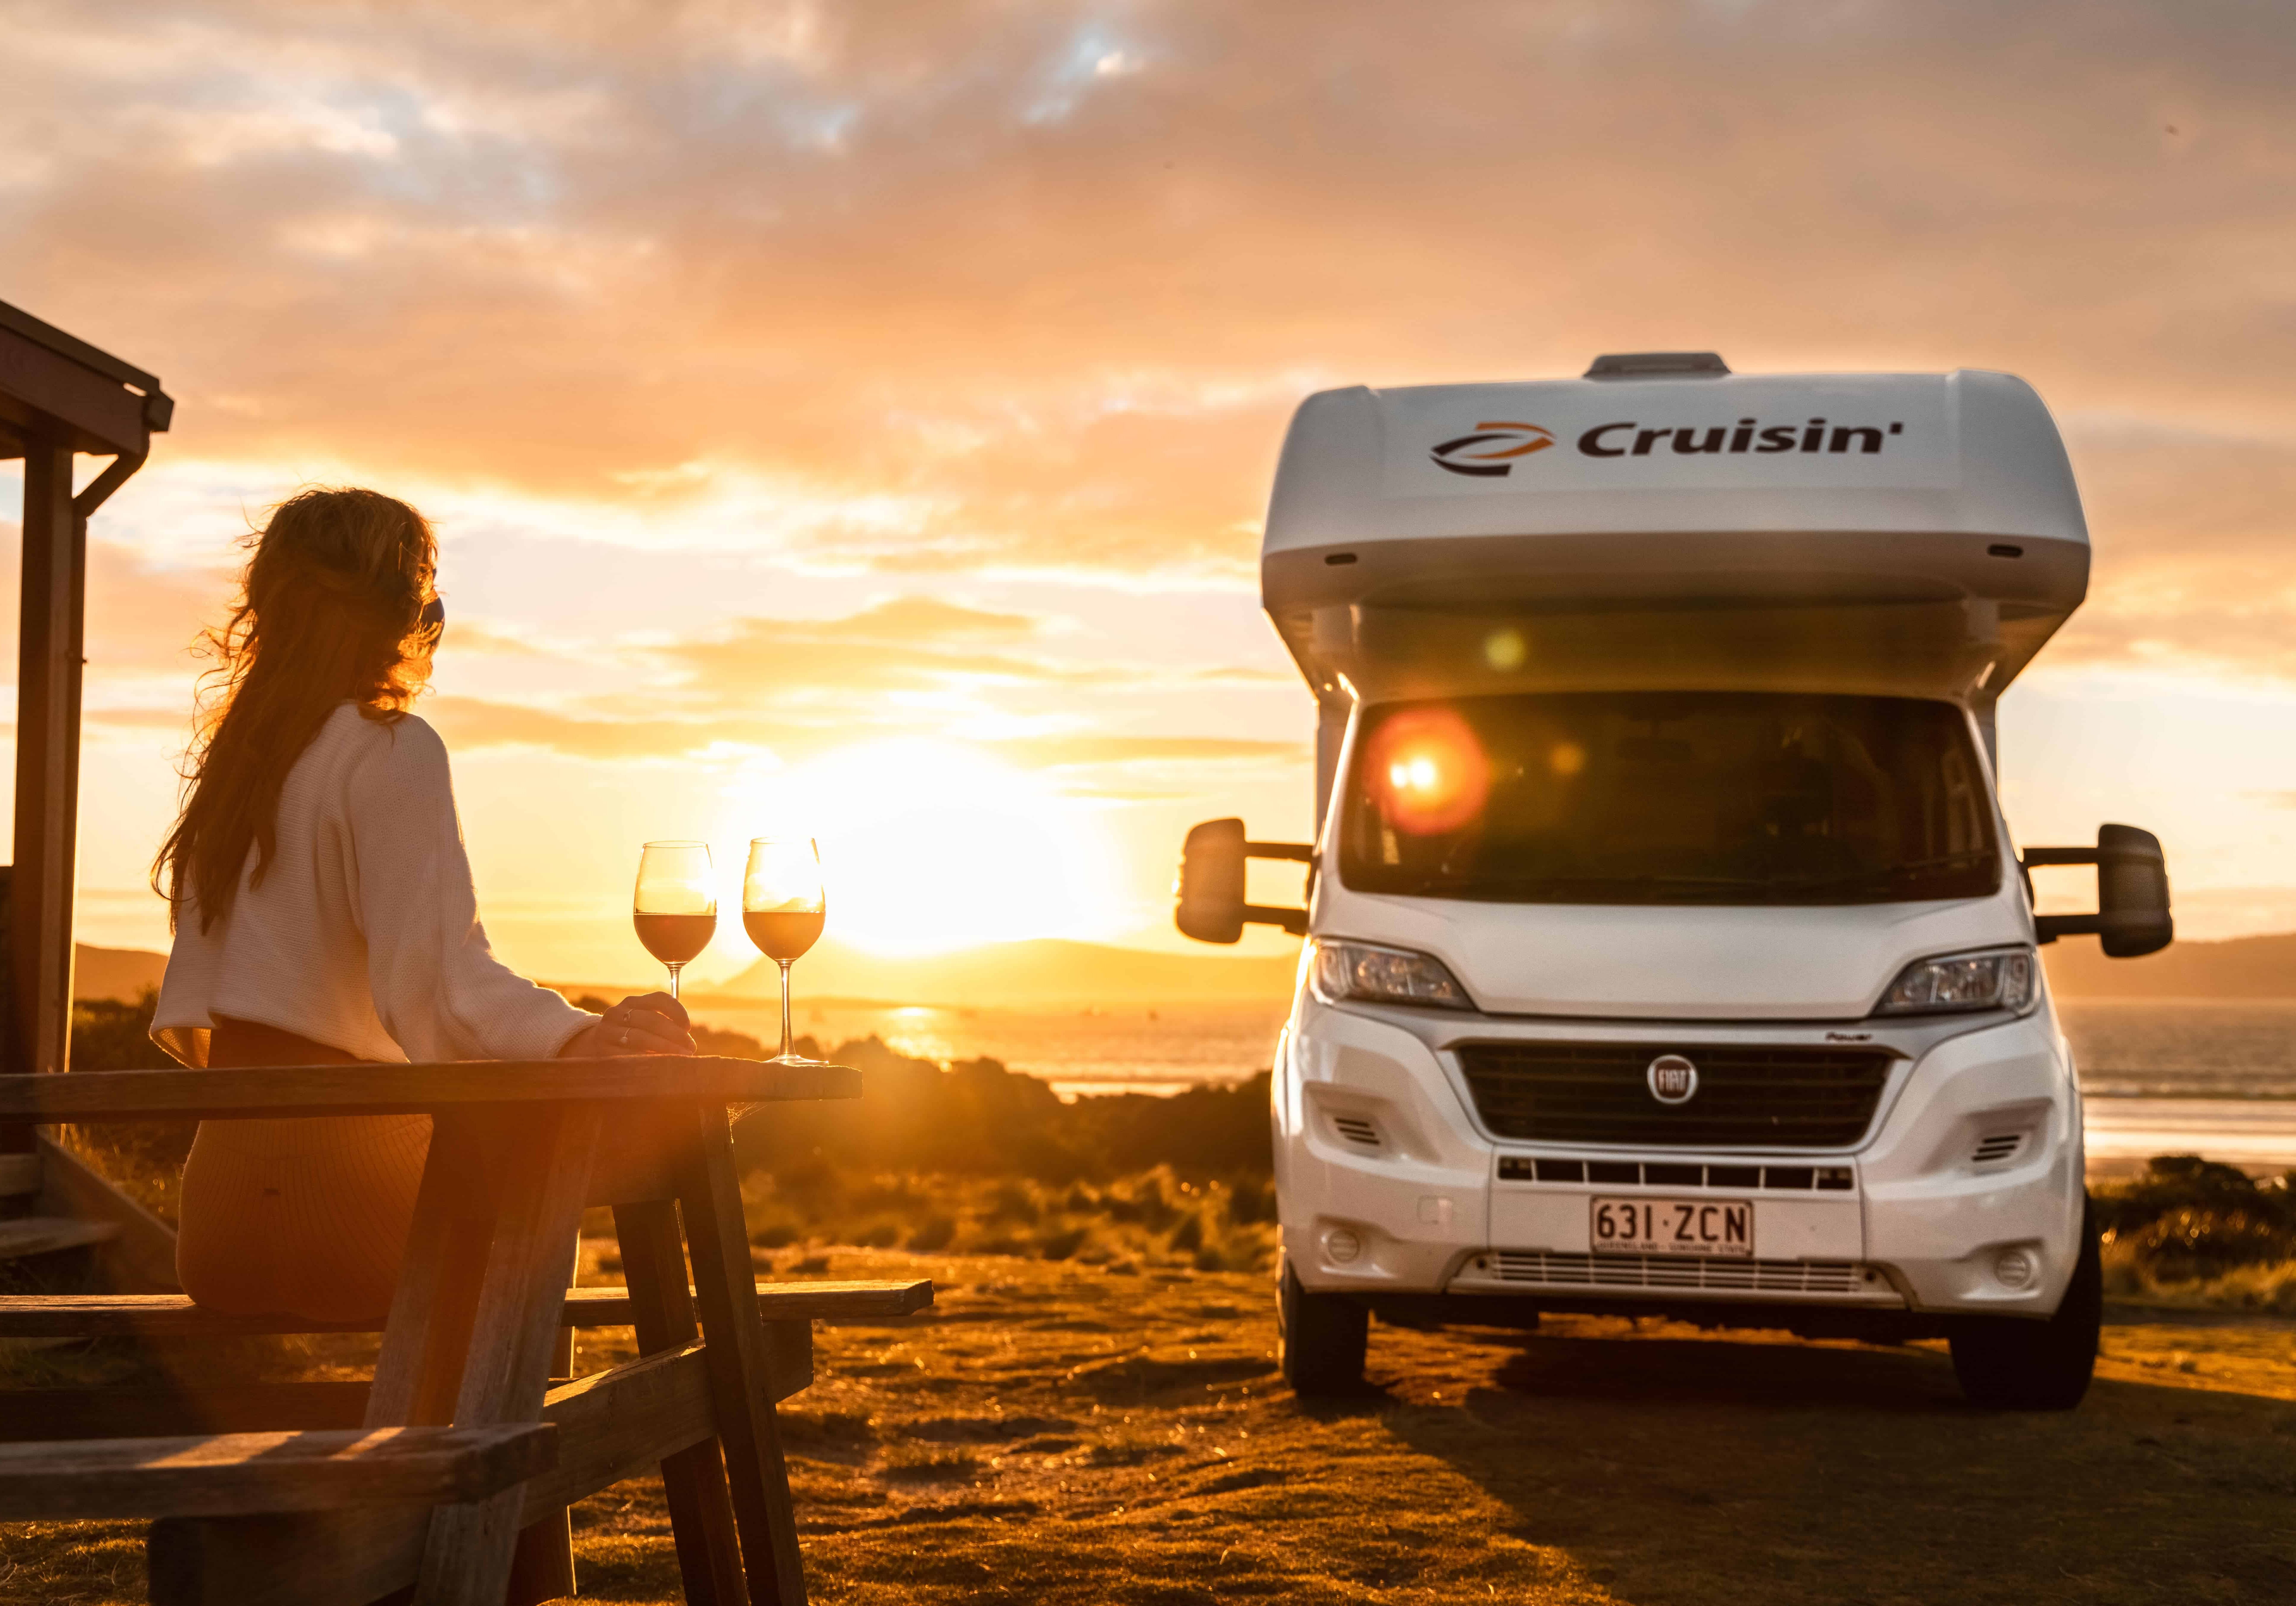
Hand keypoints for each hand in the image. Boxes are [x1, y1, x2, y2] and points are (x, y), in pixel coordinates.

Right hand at [561, 992, 696, 1056]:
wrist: (593, 1047)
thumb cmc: (629, 1035)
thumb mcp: (642, 1024)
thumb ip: (662, 1024)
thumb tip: (688, 1040)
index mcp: (631, 1002)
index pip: (658, 999)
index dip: (676, 1011)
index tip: (688, 1027)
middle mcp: (617, 1012)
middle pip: (652, 1020)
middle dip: (675, 1035)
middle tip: (691, 1048)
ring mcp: (607, 1031)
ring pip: (641, 1037)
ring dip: (664, 1048)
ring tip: (681, 1058)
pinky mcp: (602, 1050)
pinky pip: (628, 1055)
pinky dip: (646, 1059)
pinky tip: (660, 1065)